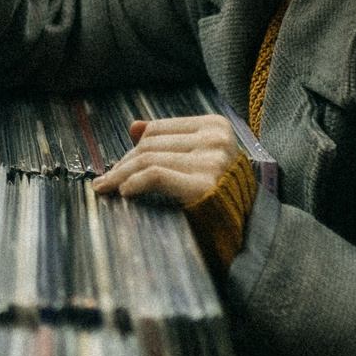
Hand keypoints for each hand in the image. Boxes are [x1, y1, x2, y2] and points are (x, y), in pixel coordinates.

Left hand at [91, 113, 241, 207]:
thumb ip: (170, 140)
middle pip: (151, 144)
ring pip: (148, 159)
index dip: (134, 147)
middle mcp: (215, 139)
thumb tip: (134, 127)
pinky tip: (124, 192)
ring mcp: (211, 161)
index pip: (159, 128)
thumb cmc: (221, 193)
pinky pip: (155, 175)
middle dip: (124, 164)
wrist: (249, 230)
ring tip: (107, 188)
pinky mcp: (203, 186)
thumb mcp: (201, 158)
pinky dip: (134, 182)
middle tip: (106, 181)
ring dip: (121, 175)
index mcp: (216, 125)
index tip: (119, 165)